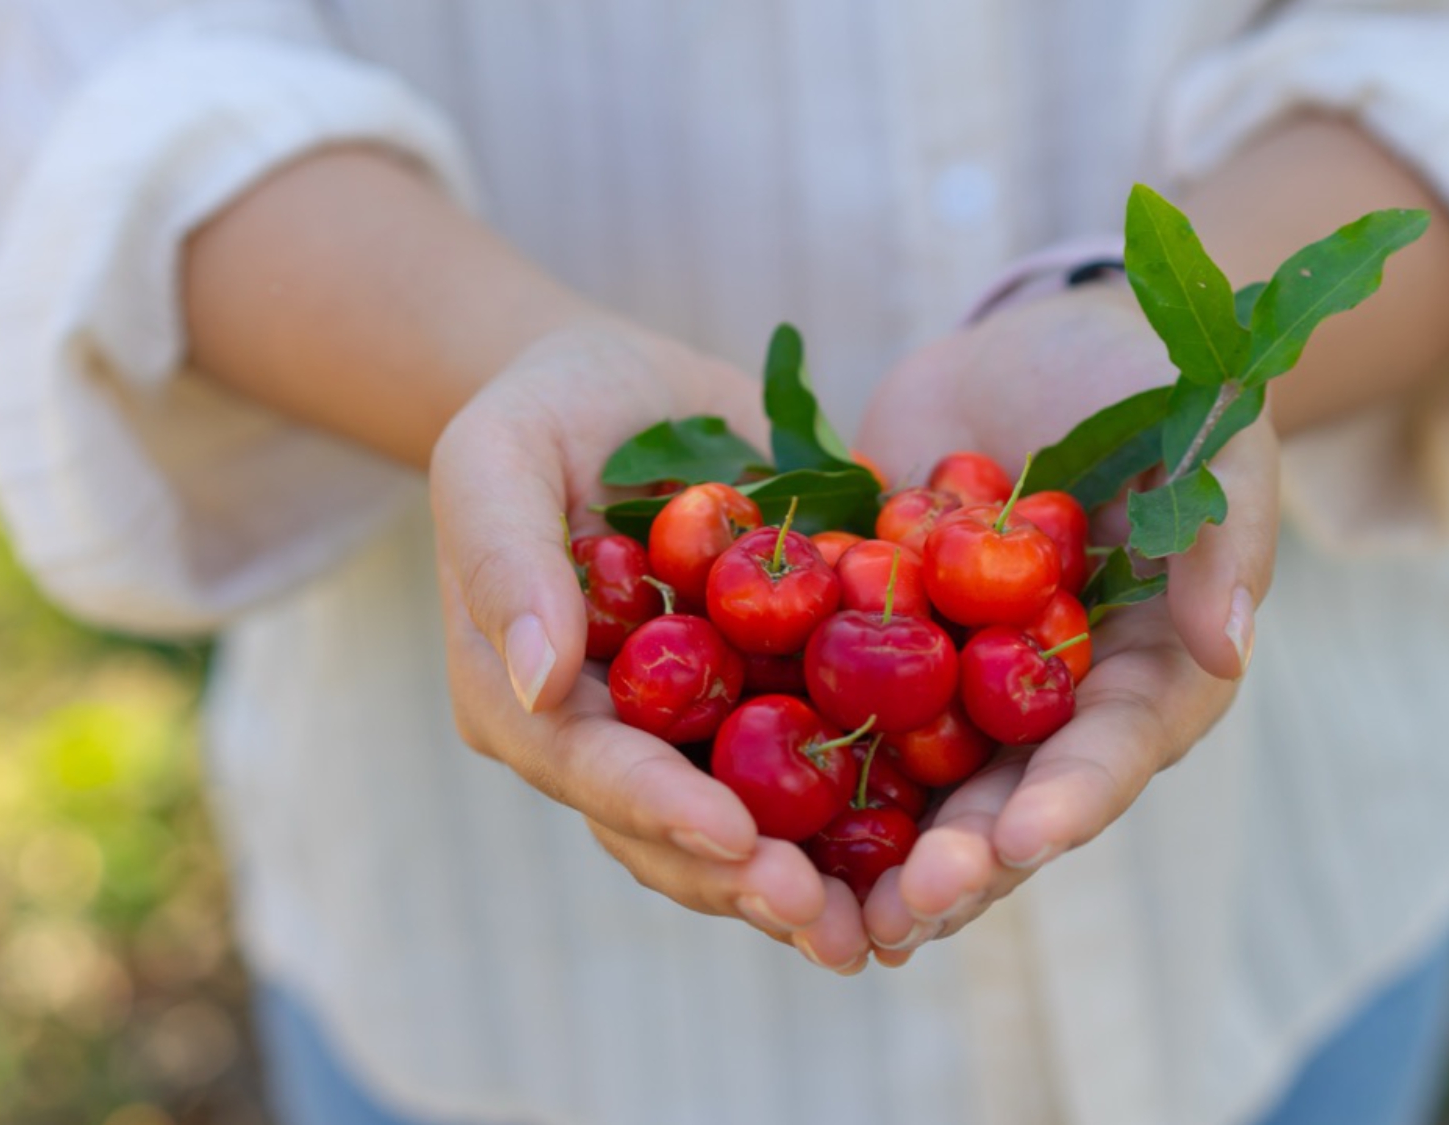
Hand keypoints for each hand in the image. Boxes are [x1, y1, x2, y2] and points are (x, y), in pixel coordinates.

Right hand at [430, 321, 872, 973]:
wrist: (633, 391)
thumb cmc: (547, 408)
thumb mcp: (501, 452)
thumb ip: (505, 556)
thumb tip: (534, 678)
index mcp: (528, 698)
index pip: (587, 768)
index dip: (658, 808)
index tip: (735, 835)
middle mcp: (612, 741)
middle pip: (671, 834)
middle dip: (749, 879)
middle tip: (829, 921)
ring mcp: (697, 734)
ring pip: (751, 832)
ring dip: (819, 882)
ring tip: (891, 925)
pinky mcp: (775, 704)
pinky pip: (825, 769)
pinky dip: (878, 815)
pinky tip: (948, 848)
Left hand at [854, 287, 1279, 962]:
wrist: (1035, 345)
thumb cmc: (1150, 380)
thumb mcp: (1208, 434)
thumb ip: (1223, 531)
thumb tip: (1232, 643)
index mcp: (1150, 674)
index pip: (1114, 752)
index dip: (1071, 801)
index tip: (1020, 840)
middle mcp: (1056, 705)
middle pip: (1010, 802)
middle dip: (960, 864)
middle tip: (903, 914)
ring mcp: (966, 685)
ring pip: (921, 789)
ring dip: (878, 856)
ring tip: (823, 913)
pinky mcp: (888, 652)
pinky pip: (841, 713)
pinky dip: (800, 765)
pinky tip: (744, 815)